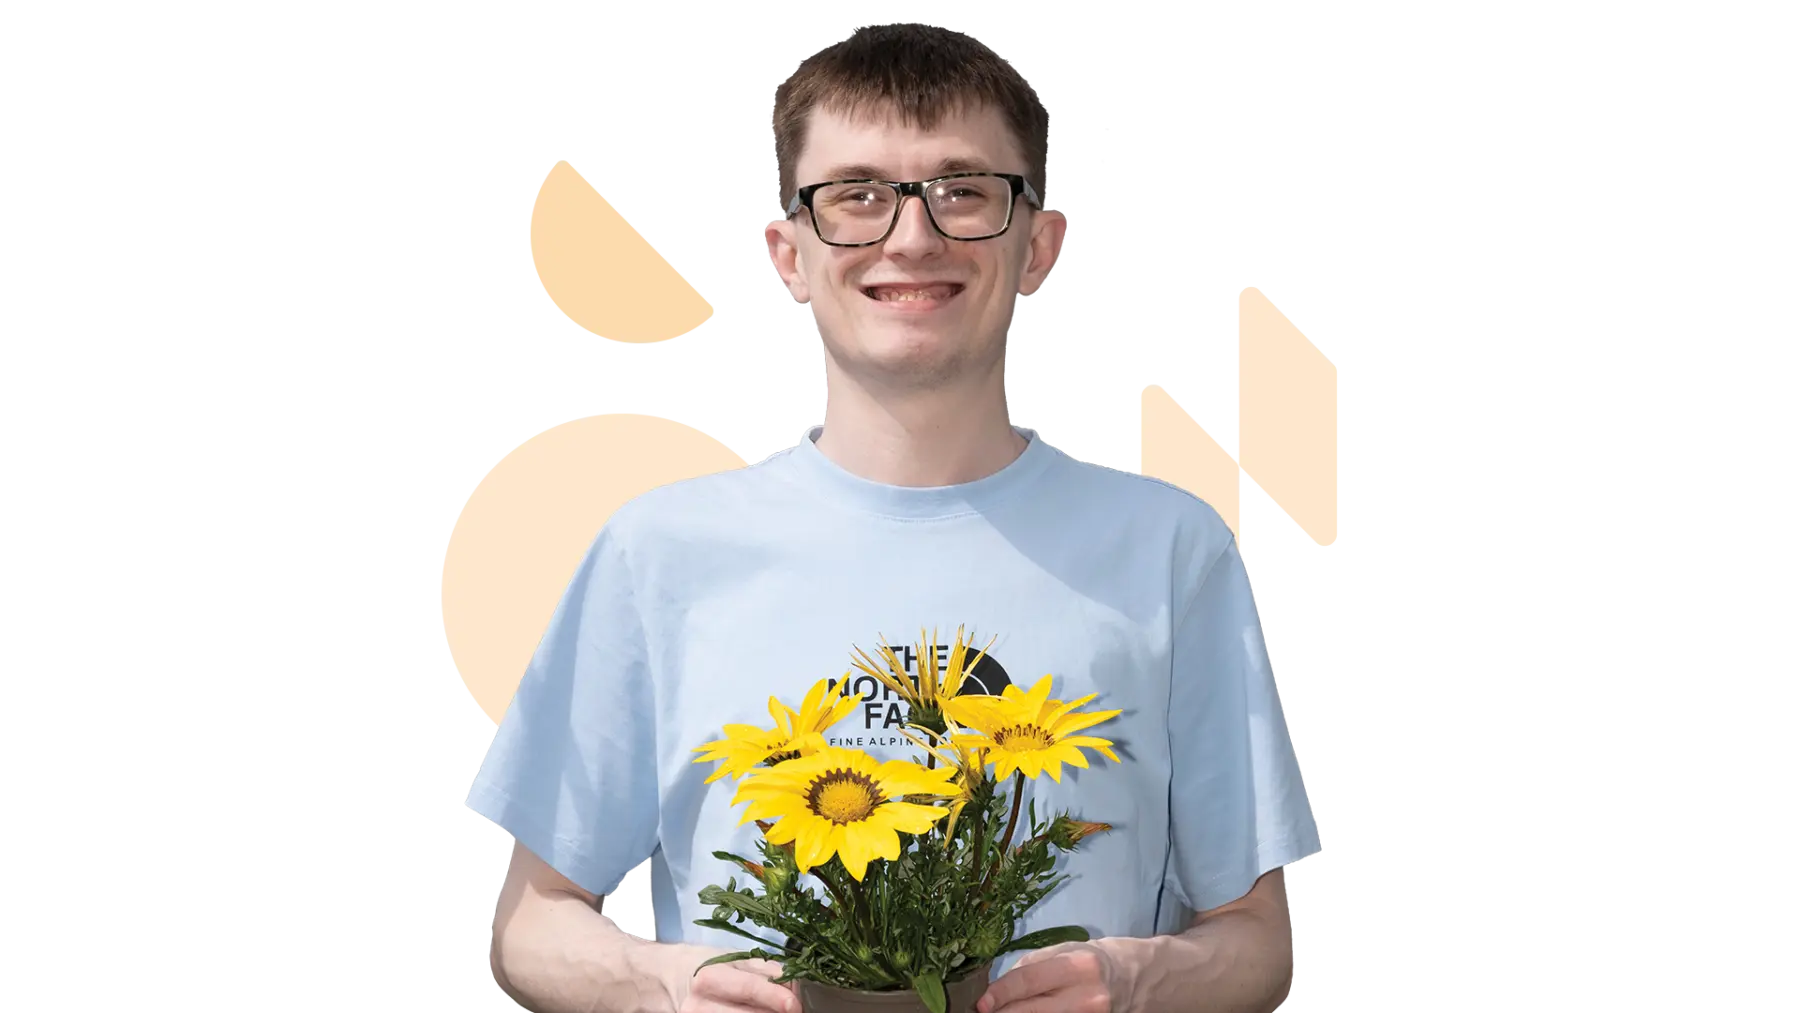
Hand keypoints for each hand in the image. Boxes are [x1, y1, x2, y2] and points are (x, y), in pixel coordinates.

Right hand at [681, 955, 799, 1012]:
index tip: (795, 1004)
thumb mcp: (736, 961)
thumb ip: (766, 971)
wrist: (675, 980)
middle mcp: (699, 1005)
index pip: (749, 990)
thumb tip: (792, 986)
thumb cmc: (712, 968)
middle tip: (793, 1011)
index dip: (775, 998)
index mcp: (710, 978)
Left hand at [976, 941, 1125, 1012]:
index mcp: (1078, 967)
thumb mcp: (1063, 951)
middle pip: (1032, 1012)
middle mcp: (1087, 997)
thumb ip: (1030, 967)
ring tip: (1002, 1012)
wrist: (1132, 979)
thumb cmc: (1090, 961)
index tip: (981, 1004)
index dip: (1001, 994)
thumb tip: (997, 989)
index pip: (1029, 981)